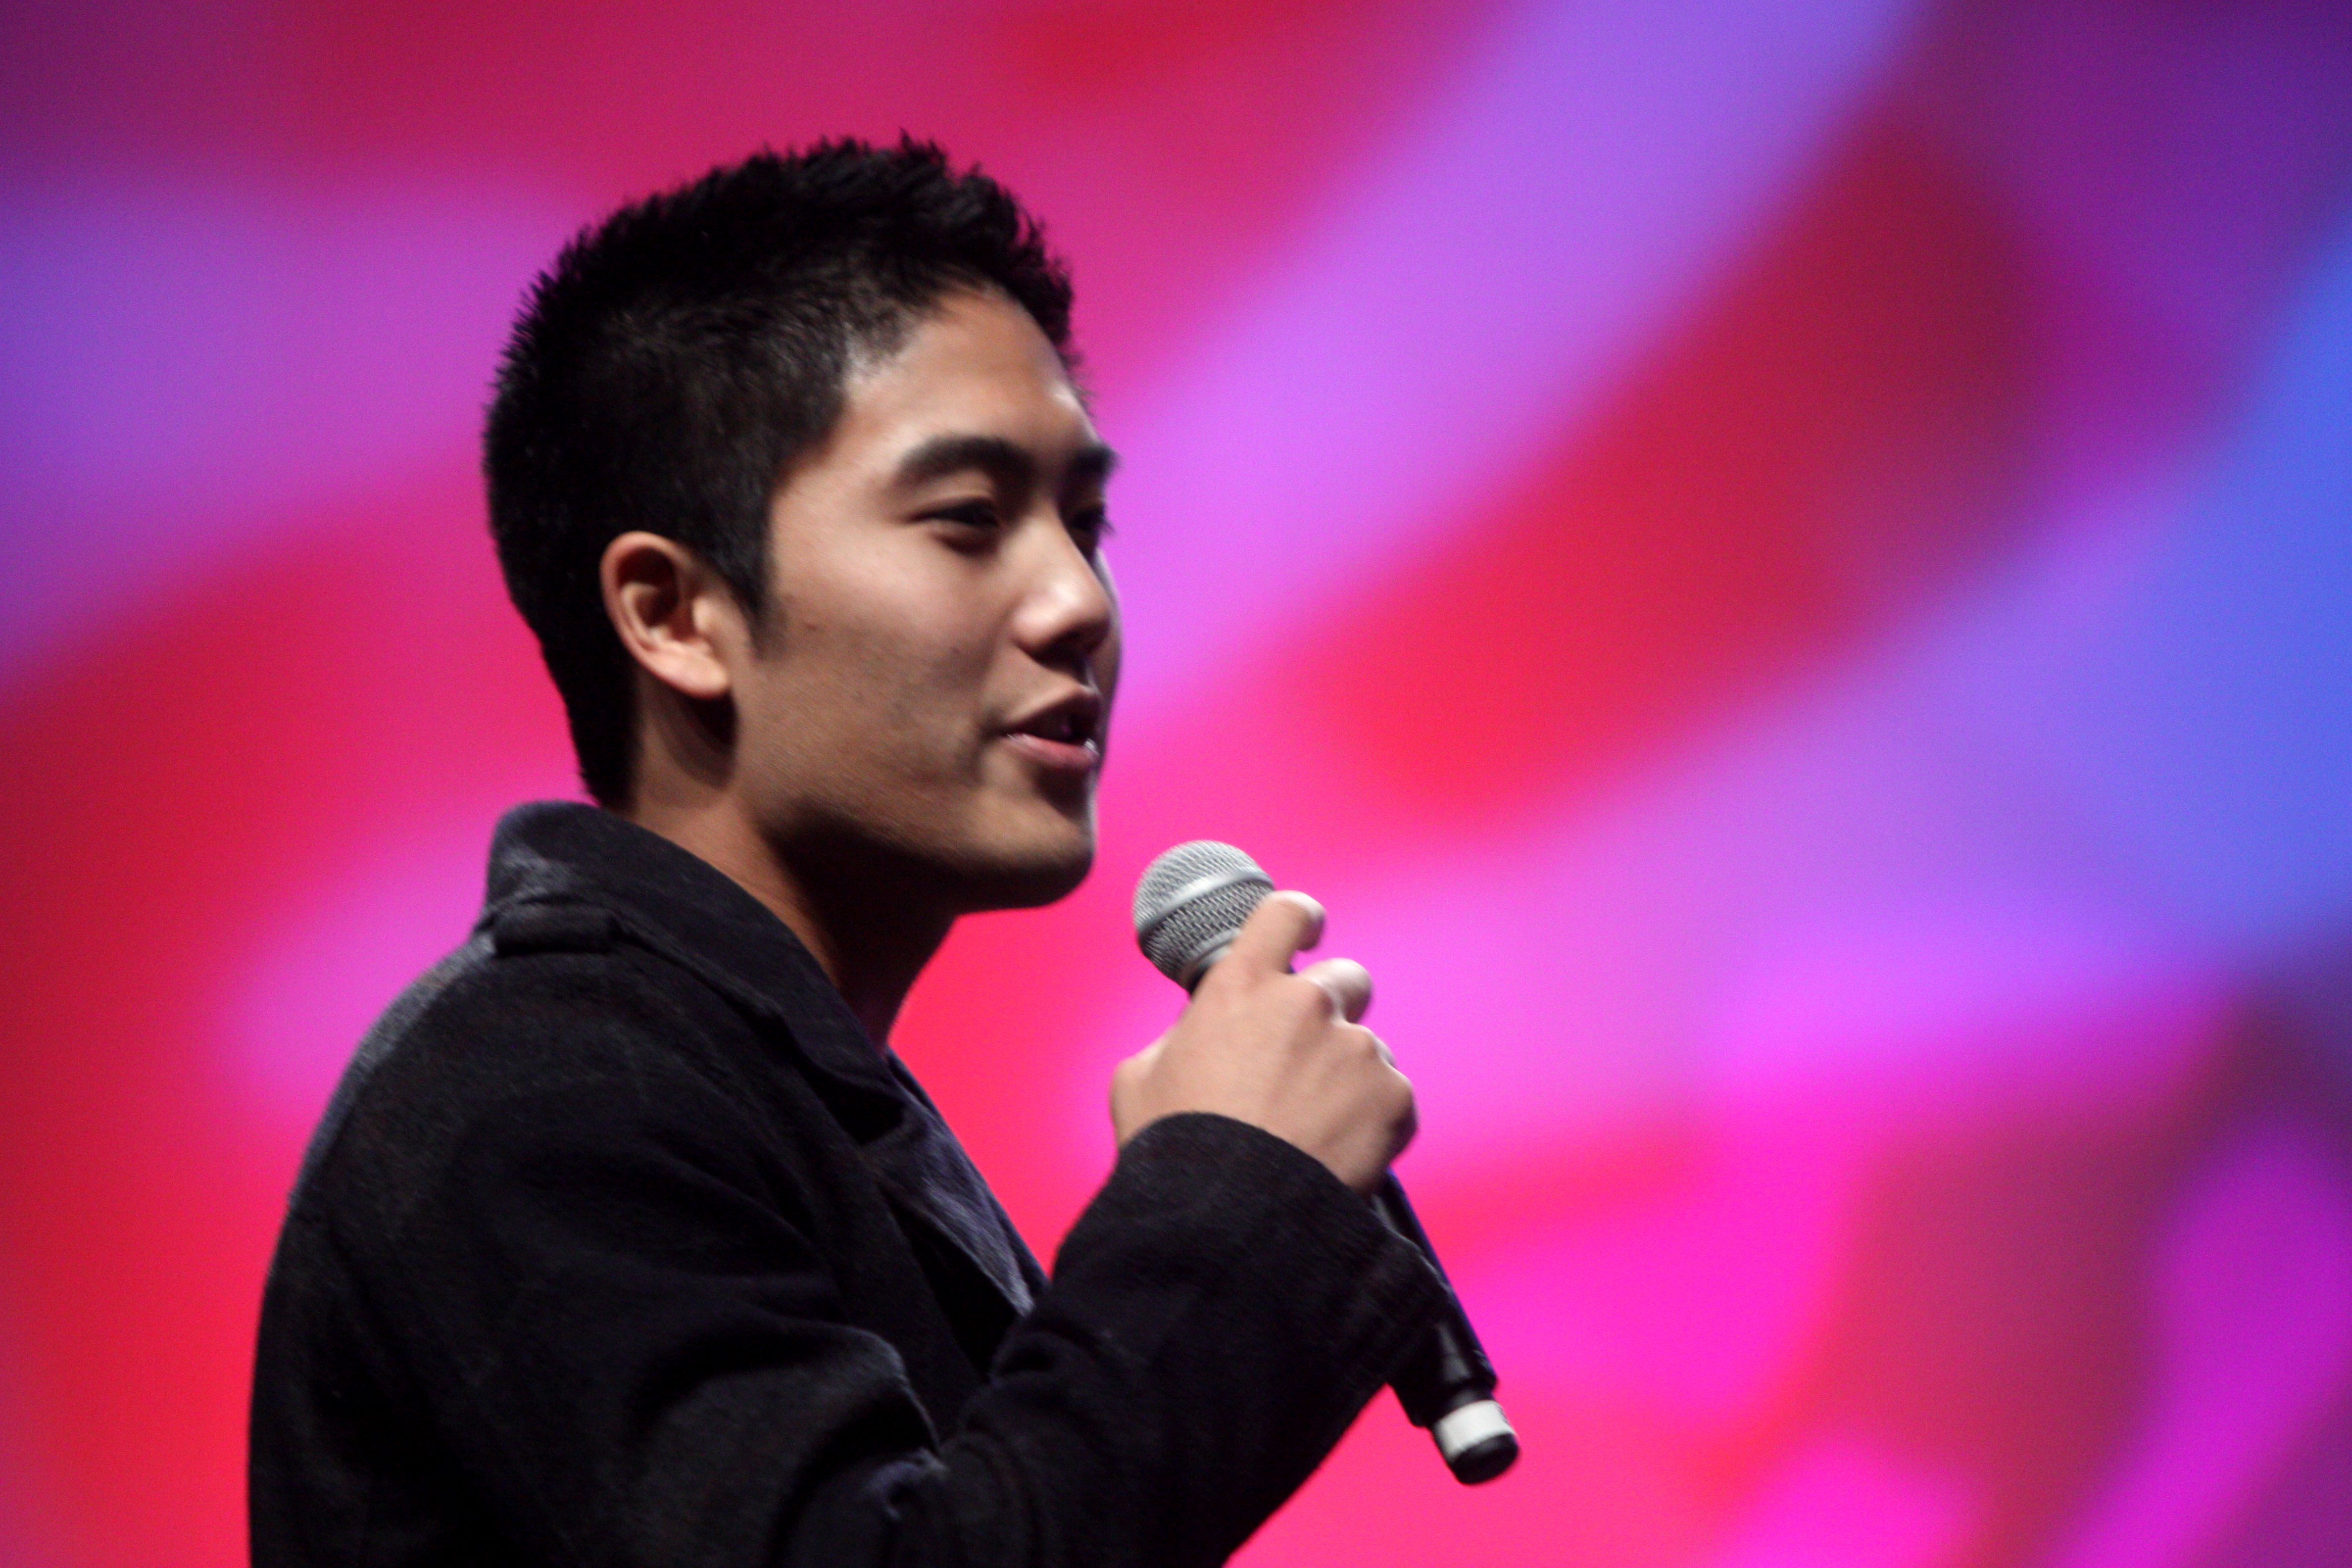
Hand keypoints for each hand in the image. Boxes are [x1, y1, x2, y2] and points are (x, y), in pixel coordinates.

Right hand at [1110, 891, 1414, 1193]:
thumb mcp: (1142, 1075)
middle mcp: (1306, 1003)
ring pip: (1367, 1048)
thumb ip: (1182, 1035)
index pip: (1286, 913)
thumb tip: (1202, 1031)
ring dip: (1348, 1077)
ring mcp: (1355, 1048)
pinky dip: (1372, 1120)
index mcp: (1243, 985)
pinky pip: (1392, 1096)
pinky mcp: (1393, 1096)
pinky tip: (1336, 1152)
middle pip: (1346, 978)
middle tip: (1307, 1062)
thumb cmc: (1176, 1150)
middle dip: (1332, 1011)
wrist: (1227, 1221)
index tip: (1308, 933)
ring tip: (1311, 1130)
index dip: (1302, 920)